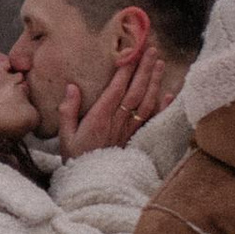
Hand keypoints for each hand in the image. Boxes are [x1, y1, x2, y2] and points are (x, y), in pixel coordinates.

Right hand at [59, 38, 165, 158]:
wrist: (92, 184)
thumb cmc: (76, 158)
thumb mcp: (65, 136)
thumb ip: (68, 110)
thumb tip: (72, 87)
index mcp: (100, 119)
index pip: (116, 89)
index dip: (125, 70)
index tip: (130, 51)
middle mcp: (118, 122)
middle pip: (135, 92)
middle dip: (144, 69)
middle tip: (150, 49)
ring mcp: (129, 131)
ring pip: (146, 103)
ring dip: (154, 82)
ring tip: (159, 62)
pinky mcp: (136, 139)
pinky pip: (153, 121)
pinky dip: (163, 107)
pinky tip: (169, 94)